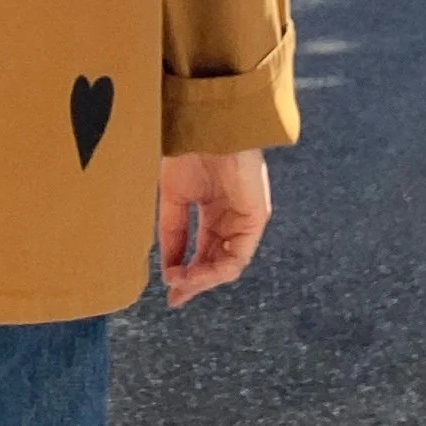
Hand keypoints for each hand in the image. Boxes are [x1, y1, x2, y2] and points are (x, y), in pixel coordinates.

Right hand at [158, 150, 271, 308]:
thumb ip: (173, 234)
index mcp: (213, 208)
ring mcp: (245, 218)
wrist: (205, 127)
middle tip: (176, 298)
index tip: (169, 288)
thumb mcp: (173, 199)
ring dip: (203, 279)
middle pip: (215, 261)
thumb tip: (169, 269)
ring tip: (181, 284)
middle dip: (194, 282)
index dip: (185, 270)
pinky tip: (195, 273)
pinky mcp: (256, 219)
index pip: (202, 249)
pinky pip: (238, 256)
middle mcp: (231, 216)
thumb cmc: (188, 152)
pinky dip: (216, 270)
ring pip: (227, 263)